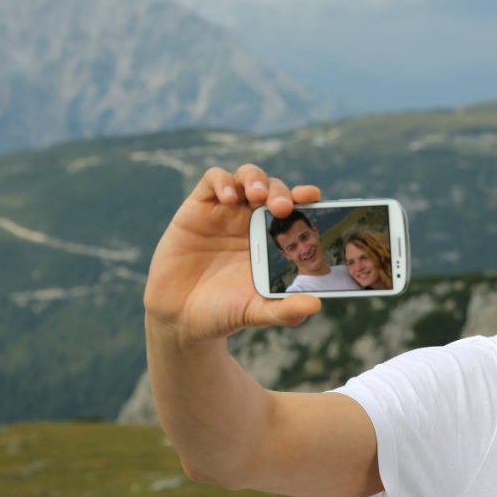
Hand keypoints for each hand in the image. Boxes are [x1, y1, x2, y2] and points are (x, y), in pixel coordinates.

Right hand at [144, 164, 322, 344]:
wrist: (181, 318)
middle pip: (274, 190)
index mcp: (274, 240)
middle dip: (281, 191)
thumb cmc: (225, 312)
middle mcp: (253, 222)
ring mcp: (226, 212)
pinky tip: (228, 198)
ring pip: (246, 177)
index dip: (306, 199)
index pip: (296, 210)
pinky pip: (213, 181)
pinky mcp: (198, 209)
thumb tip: (314, 304)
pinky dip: (222, 182)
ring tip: (257, 196)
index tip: (313, 197)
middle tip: (283, 208)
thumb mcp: (257, 312)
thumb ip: (285, 309)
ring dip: (256, 180)